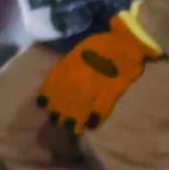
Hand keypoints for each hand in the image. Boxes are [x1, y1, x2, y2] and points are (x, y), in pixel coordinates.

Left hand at [37, 7, 162, 134]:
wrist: (125, 40)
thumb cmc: (100, 44)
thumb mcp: (77, 51)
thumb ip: (66, 66)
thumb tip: (56, 81)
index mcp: (69, 65)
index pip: (53, 84)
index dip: (48, 96)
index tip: (43, 106)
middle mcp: (79, 76)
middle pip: (66, 97)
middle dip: (60, 111)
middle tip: (57, 122)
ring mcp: (96, 84)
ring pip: (81, 105)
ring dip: (75, 118)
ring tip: (71, 128)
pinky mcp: (113, 90)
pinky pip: (102, 107)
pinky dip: (96, 117)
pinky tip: (91, 126)